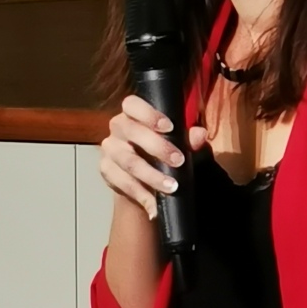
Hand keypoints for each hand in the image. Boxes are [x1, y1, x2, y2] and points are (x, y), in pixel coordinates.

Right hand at [100, 95, 207, 220]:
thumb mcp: (179, 143)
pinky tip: (154, 204)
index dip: (149, 114)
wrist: (143, 180)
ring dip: (152, 176)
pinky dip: (141, 194)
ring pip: (129, 161)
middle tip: (179, 161)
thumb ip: (189, 138)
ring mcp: (110, 149)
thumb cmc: (163, 153)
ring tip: (172, 187)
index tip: (169, 127)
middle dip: (158, 147)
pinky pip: (123, 183)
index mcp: (133, 113)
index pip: (132, 104)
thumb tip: (200, 134)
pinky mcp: (106, 170)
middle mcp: (118, 127)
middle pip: (132, 132)